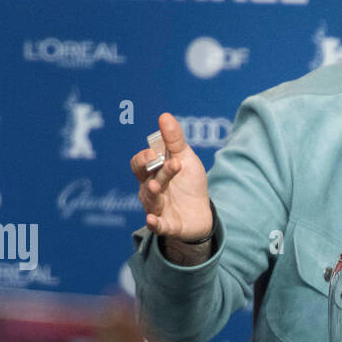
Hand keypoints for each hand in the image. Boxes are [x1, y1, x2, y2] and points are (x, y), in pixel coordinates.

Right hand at [130, 113, 212, 241]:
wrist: (201, 213)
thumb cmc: (188, 183)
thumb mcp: (184, 159)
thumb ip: (174, 140)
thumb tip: (164, 115)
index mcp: (151, 172)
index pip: (139, 163)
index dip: (144, 158)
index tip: (155, 153)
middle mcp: (149, 190)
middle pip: (145, 178)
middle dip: (150, 169)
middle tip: (158, 161)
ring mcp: (157, 208)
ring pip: (151, 199)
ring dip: (152, 192)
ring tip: (155, 186)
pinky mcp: (168, 225)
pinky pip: (158, 226)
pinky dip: (154, 223)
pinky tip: (152, 220)